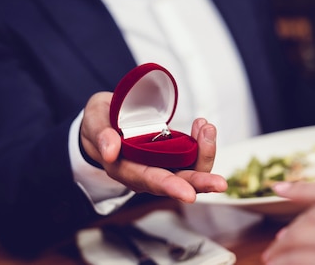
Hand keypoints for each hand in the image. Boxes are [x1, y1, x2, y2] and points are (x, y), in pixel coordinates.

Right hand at [79, 92, 226, 202]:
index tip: (189, 194)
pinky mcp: (172, 155)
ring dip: (204, 152)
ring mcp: (162, 165)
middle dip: (200, 183)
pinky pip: (193, 155)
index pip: (149, 180)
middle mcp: (146, 173)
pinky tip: (202, 126)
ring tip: (206, 127)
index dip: (170, 187)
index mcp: (124, 168)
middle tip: (221, 183)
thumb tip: (110, 151)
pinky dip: (201, 142)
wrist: (105, 119)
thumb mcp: (94, 120)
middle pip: (177, 183)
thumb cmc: (99, 122)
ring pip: (190, 170)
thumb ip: (100, 133)